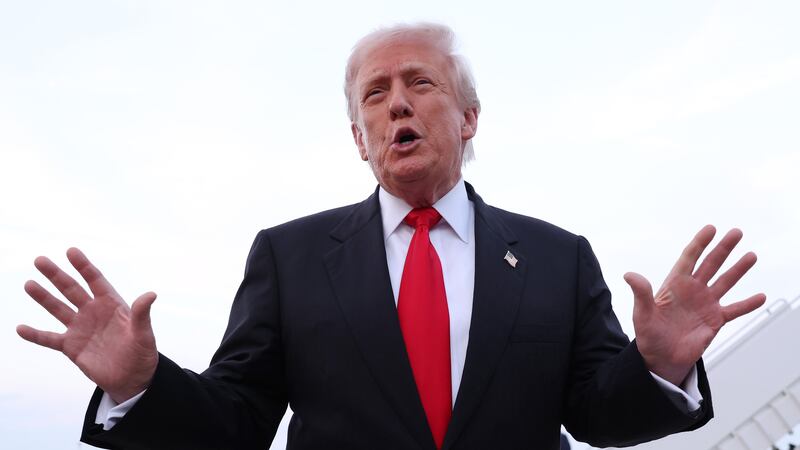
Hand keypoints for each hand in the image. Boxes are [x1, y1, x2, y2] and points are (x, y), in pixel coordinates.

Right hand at [17, 248, 158, 402]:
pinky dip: (35, 335)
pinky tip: (20, 328)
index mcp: (111, 304)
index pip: (95, 280)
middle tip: (40, 260)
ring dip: (43, 297)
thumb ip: (142, 314)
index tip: (71, 251)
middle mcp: (93, 312)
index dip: (83, 266)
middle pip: (72, 289)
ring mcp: (80, 328)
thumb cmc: (142, 353)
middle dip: (56, 275)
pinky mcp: (71, 347)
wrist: (132, 378)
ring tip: (29, 284)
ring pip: (58, 309)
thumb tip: (151, 294)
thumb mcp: (144, 333)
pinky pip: (49, 339)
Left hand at [624, 225, 765, 385]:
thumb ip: (641, 293)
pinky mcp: (715, 320)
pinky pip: (734, 310)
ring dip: (738, 269)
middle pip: (710, 264)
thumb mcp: (642, 313)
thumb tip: (629, 275)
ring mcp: (705, 304)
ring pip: (725, 282)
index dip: (699, 243)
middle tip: (736, 232)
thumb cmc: (649, 335)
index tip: (711, 228)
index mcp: (674, 285)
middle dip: (723, 248)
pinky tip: (760, 296)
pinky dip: (747, 304)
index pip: (689, 258)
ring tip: (751, 256)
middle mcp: (692, 290)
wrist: (661, 358)